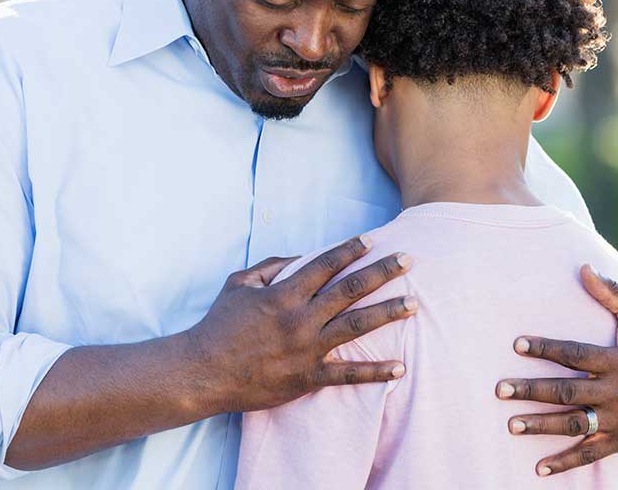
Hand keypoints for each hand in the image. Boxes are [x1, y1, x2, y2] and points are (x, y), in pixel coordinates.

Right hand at [187, 235, 415, 413]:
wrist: (204, 372)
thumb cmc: (219, 326)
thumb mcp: (238, 285)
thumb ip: (270, 267)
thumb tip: (298, 257)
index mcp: (283, 294)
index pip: (324, 264)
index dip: (350, 249)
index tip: (373, 239)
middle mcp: (300, 319)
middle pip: (350, 289)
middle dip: (381, 272)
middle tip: (408, 260)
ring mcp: (307, 349)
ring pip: (356, 326)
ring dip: (387, 313)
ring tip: (414, 303)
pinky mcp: (308, 378)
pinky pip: (347, 375)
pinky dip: (375, 372)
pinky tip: (399, 368)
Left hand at [497, 264, 617, 476]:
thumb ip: (613, 294)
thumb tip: (584, 267)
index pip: (577, 354)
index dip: (547, 348)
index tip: (517, 344)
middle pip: (569, 392)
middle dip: (533, 391)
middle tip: (500, 389)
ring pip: (575, 425)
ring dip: (542, 426)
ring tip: (511, 425)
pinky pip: (590, 454)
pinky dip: (565, 462)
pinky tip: (539, 468)